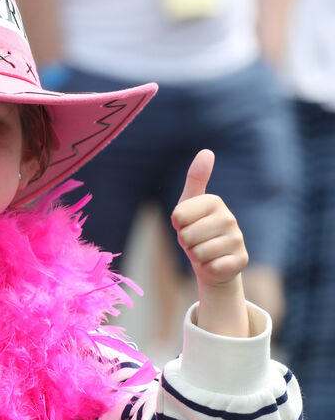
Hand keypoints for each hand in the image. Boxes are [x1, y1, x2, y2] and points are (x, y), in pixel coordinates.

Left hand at [172, 149, 250, 336]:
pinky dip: (207, 268)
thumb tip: (207, 151)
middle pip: (187, 236)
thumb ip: (196, 178)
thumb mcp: (188, 203)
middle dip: (186, 243)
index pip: (178, 216)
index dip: (178, 225)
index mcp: (214, 201)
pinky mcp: (241, 260)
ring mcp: (238, 239)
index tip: (187, 224)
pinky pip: (211, 266)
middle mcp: (229, 218)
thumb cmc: (195, 229)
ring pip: (198, 252)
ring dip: (196, 256)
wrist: (211, 261)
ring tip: (204, 251)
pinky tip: (215, 262)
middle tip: (195, 241)